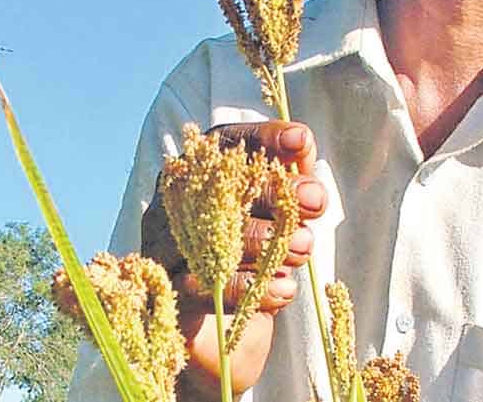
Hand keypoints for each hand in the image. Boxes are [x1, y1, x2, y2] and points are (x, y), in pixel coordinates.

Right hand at [141, 120, 325, 397]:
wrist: (226, 342)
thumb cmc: (253, 263)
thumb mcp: (278, 219)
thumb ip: (287, 181)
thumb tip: (300, 144)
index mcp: (198, 177)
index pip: (225, 143)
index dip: (262, 138)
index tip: (301, 141)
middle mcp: (174, 206)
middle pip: (219, 186)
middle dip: (274, 190)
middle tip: (316, 200)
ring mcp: (166, 250)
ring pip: (211, 235)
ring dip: (266, 241)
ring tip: (305, 248)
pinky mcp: (170, 295)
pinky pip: (207, 286)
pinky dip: (251, 286)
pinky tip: (284, 287)